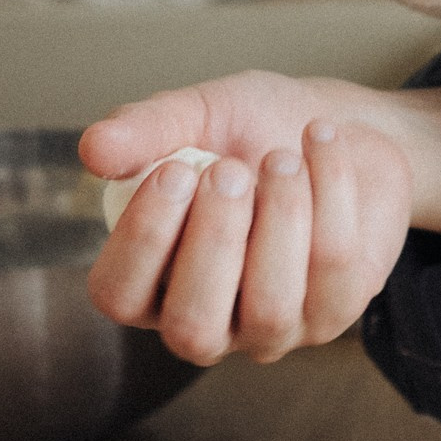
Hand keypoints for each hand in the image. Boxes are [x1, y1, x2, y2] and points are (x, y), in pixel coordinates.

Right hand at [82, 70, 415, 364]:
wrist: (348, 126)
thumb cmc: (259, 128)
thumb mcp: (198, 114)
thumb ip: (146, 129)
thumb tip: (92, 149)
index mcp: (152, 277)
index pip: (120, 295)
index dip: (141, 239)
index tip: (174, 170)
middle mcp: (208, 318)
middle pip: (191, 326)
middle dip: (213, 242)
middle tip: (230, 170)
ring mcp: (272, 326)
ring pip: (269, 306)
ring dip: (278, 218)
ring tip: (282, 157)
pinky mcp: (334, 310)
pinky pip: (332, 269)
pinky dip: (330, 193)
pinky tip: (321, 143)